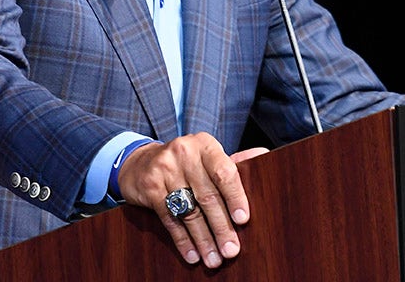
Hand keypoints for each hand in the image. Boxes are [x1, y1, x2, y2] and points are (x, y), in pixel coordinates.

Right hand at [116, 132, 268, 267]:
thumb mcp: (207, 157)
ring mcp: (164, 169)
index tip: (243, 220)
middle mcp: (184, 153)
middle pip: (207, 196)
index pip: (224, 171)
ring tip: (214, 259)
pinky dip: (183, 240)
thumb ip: (233, 162)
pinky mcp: (149, 186)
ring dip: (204, 239)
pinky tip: (193, 254)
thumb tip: (264, 155)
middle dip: (221, 227)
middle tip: (231, 250)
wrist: (140, 163)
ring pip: (189, 211)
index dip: (235, 197)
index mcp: (204, 145)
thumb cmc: (185, 164)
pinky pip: (170, 218)